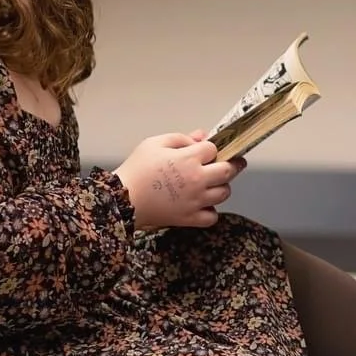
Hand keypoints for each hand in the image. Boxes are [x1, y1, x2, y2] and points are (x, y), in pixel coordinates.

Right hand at [113, 133, 239, 229]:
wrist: (121, 200)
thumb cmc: (136, 169)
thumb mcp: (154, 144)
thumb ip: (180, 138)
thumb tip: (201, 137)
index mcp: (189, 159)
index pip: (213, 149)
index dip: (210, 148)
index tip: (206, 150)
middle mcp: (197, 180)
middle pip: (228, 171)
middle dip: (233, 164)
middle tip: (234, 163)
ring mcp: (196, 201)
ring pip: (224, 193)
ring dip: (221, 187)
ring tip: (212, 184)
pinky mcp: (189, 218)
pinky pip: (212, 217)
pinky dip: (210, 212)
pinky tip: (203, 205)